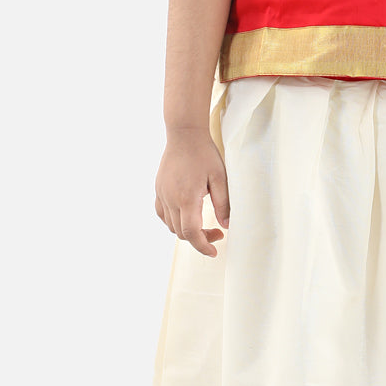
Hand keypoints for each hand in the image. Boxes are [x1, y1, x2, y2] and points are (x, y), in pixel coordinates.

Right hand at [154, 128, 230, 256]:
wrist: (184, 134)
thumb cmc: (204, 154)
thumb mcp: (220, 178)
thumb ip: (224, 203)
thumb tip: (226, 225)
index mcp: (187, 198)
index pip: (191, 233)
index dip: (202, 246)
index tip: (213, 251)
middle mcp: (171, 199)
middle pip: (181, 233)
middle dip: (199, 239)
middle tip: (217, 232)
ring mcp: (162, 194)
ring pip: (170, 225)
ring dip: (186, 231)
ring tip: (203, 225)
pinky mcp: (159, 189)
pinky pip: (162, 214)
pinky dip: (174, 221)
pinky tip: (186, 216)